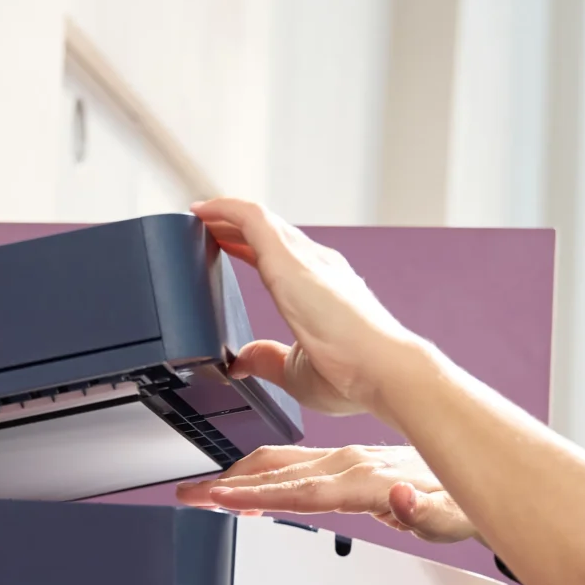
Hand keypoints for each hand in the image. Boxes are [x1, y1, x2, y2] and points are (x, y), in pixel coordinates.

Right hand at [174, 444, 478, 544]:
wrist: (476, 475)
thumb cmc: (462, 504)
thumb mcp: (453, 518)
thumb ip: (426, 514)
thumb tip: (402, 502)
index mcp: (370, 480)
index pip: (305, 492)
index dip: (261, 497)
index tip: (223, 499)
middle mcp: (354, 464)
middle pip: (282, 475)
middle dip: (232, 485)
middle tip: (190, 494)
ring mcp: (349, 461)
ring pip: (284, 464)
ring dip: (241, 476)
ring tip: (203, 489)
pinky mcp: (348, 463)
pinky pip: (297, 465)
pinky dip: (264, 472)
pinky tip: (246, 483)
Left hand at [192, 197, 428, 421]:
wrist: (383, 370)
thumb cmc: (356, 375)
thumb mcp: (296, 371)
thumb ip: (267, 361)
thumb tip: (243, 362)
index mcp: (325, 289)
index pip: (283, 256)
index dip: (252, 248)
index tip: (229, 246)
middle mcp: (319, 265)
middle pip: (271, 233)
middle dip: (237, 227)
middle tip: (206, 227)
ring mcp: (305, 259)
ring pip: (259, 221)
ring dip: (227, 215)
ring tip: (200, 215)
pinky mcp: (288, 259)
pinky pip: (250, 218)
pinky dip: (224, 209)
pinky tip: (201, 211)